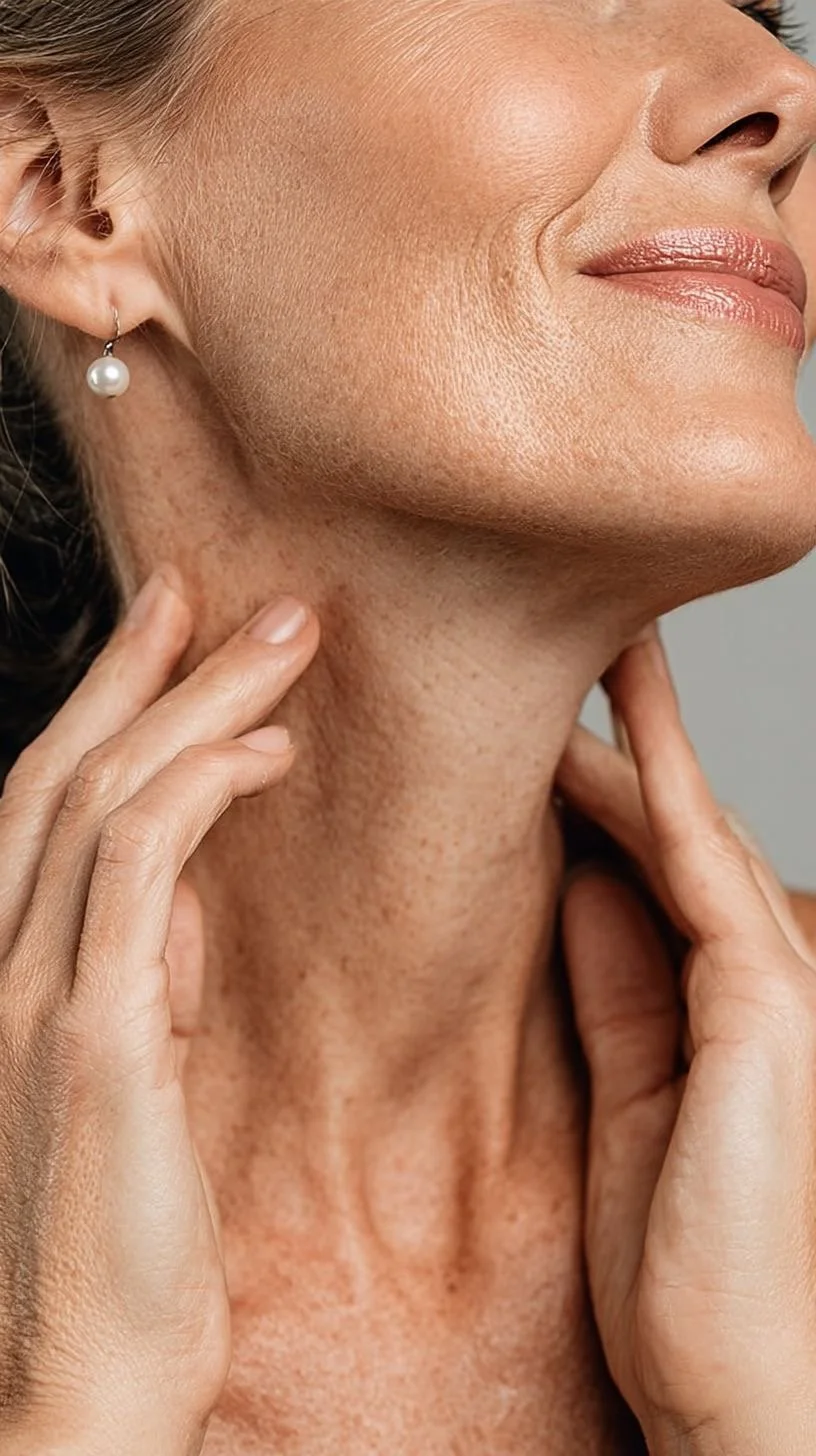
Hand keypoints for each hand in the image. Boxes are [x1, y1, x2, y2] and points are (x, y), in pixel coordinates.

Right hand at [0, 568, 318, 1454]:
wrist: (77, 1391)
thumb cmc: (120, 1251)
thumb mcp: (131, 1092)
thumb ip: (143, 982)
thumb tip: (186, 895)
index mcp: (17, 978)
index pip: (52, 803)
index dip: (108, 704)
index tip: (169, 632)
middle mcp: (6, 969)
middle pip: (68, 771)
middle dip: (147, 668)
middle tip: (219, 591)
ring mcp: (38, 997)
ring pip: (105, 795)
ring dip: (194, 701)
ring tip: (280, 642)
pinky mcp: (95, 1038)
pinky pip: (138, 870)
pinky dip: (202, 790)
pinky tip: (269, 753)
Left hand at [556, 630, 815, 1455]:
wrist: (737, 1378)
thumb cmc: (679, 1254)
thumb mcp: (624, 1090)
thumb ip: (614, 982)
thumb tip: (578, 882)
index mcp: (716, 996)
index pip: (659, 857)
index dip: (613, 774)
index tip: (553, 708)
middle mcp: (758, 972)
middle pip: (683, 822)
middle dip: (635, 726)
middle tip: (580, 637)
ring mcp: (774, 985)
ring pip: (696, 830)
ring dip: (642, 736)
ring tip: (593, 651)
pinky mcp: (767, 1011)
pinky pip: (697, 882)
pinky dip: (653, 803)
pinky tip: (599, 744)